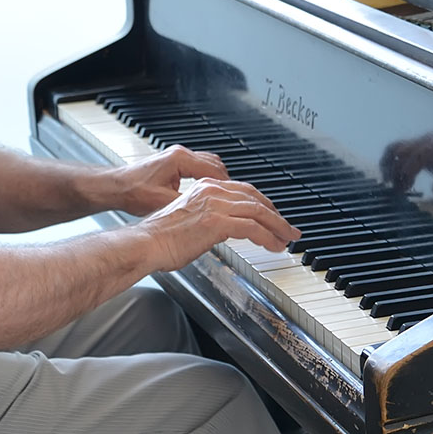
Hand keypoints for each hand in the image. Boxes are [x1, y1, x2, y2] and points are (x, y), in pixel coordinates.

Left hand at [106, 145, 229, 216]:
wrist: (113, 187)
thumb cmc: (131, 192)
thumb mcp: (163, 203)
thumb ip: (188, 203)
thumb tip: (206, 211)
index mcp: (180, 159)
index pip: (214, 169)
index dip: (227, 185)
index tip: (234, 198)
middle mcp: (180, 154)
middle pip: (216, 164)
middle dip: (226, 182)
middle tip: (233, 198)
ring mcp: (177, 156)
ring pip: (210, 164)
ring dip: (217, 179)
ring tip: (223, 196)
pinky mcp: (174, 161)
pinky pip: (200, 166)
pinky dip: (207, 177)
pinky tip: (207, 191)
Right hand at [135, 178, 300, 270]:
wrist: (143, 244)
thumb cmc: (159, 239)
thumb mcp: (190, 219)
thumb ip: (210, 218)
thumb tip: (225, 229)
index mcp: (206, 188)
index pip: (245, 192)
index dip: (263, 204)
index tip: (274, 217)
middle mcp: (213, 191)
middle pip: (256, 199)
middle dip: (276, 215)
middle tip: (288, 229)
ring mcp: (216, 205)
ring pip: (259, 212)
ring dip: (277, 227)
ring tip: (287, 239)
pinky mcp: (217, 222)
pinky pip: (252, 228)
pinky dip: (267, 237)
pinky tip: (274, 246)